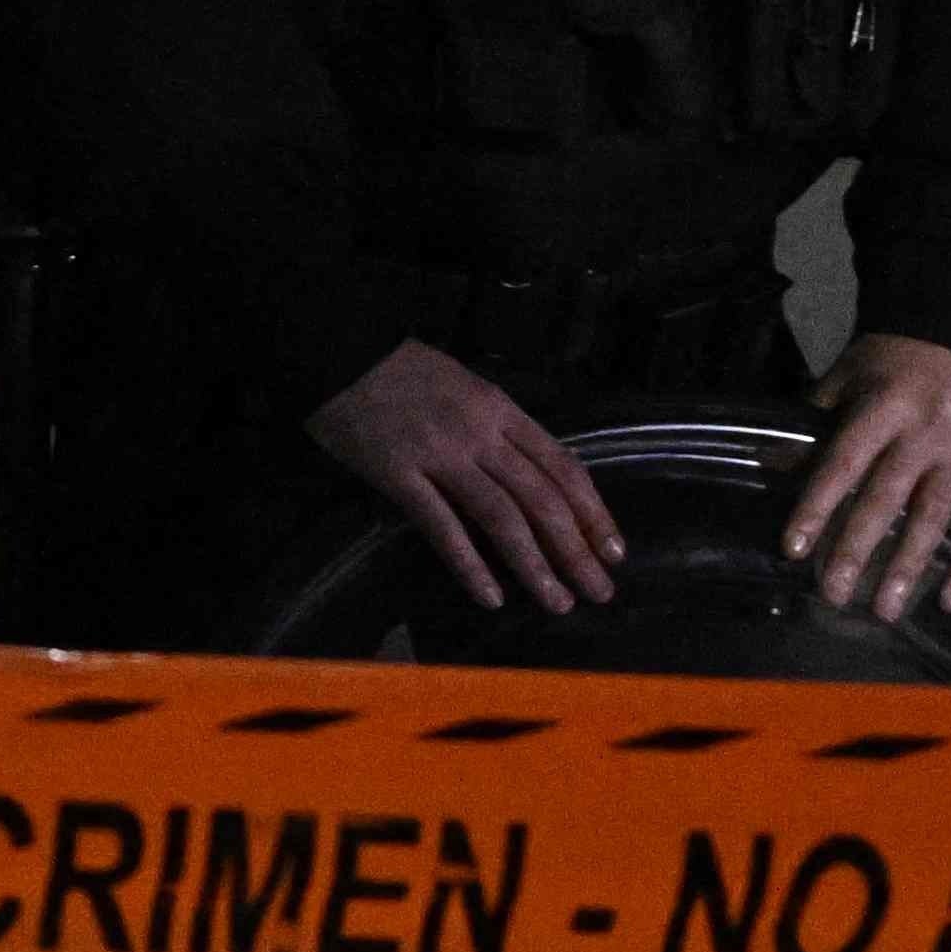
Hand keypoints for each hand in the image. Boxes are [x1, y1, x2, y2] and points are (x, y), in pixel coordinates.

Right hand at [307, 342, 619, 613]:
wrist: (336, 348)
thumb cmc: (398, 369)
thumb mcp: (464, 385)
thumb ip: (497, 426)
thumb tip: (530, 475)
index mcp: (501, 409)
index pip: (563, 467)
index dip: (593, 513)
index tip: (614, 550)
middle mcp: (480, 433)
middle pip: (542, 498)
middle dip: (577, 550)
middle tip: (599, 592)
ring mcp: (440, 453)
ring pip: (502, 516)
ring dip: (535, 565)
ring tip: (557, 602)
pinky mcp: (398, 474)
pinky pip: (441, 526)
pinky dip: (470, 565)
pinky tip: (490, 596)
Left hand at [785, 334, 950, 617]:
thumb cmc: (884, 364)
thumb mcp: (842, 380)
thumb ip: (812, 426)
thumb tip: (768, 468)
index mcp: (883, 406)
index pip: (844, 463)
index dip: (817, 506)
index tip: (794, 549)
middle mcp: (926, 431)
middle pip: (886, 499)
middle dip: (857, 550)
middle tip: (832, 595)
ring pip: (934, 518)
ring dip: (909, 569)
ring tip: (884, 610)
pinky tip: (947, 600)